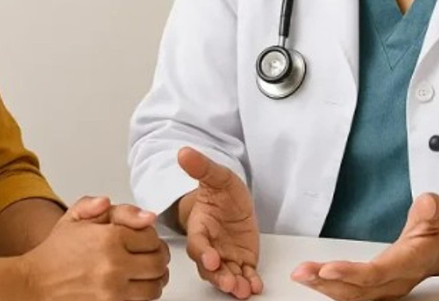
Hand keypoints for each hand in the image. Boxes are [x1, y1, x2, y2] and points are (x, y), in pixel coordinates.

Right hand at [20, 196, 170, 300]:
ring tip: (146, 274)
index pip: (152, 237)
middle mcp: (114, 265)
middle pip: (158, 263)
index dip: (151, 237)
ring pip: (154, 287)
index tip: (144, 239)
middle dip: (157, 257)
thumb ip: (102, 206)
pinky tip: (133, 287)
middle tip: (151, 256)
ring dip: (154, 279)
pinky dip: (141, 295)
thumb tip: (142, 215)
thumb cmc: (54, 253)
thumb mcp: (74, 218)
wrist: (34, 284)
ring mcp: (113, 291)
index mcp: (110, 238)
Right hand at [177, 147, 262, 298]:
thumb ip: (202, 167)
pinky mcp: (241, 262)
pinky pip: (244, 275)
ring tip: (242, 290)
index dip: (203, 253)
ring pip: (225, 275)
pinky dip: (249, 282)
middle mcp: (210, 246)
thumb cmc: (220, 193)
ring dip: (233, 284)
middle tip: (228, 282)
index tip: (211, 258)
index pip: (197, 244)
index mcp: (199, 227)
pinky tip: (255, 286)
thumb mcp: (217, 176)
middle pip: (209, 267)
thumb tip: (184, 152)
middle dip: (218, 276)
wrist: (232, 202)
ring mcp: (225, 256)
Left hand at [291, 193, 438, 300]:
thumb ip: (432, 210)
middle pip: (359, 290)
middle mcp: (395, 281)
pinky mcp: (374, 288)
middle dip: (327, 283)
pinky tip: (312, 278)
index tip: (328, 268)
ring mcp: (384, 288)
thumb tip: (426, 203)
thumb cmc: (435, 230)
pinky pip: (349, 293)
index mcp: (409, 263)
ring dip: (323, 286)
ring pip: (351, 295)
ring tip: (301, 274)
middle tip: (301, 272)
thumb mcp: (438, 213)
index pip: (379, 273)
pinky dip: (328, 287)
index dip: (353, 273)